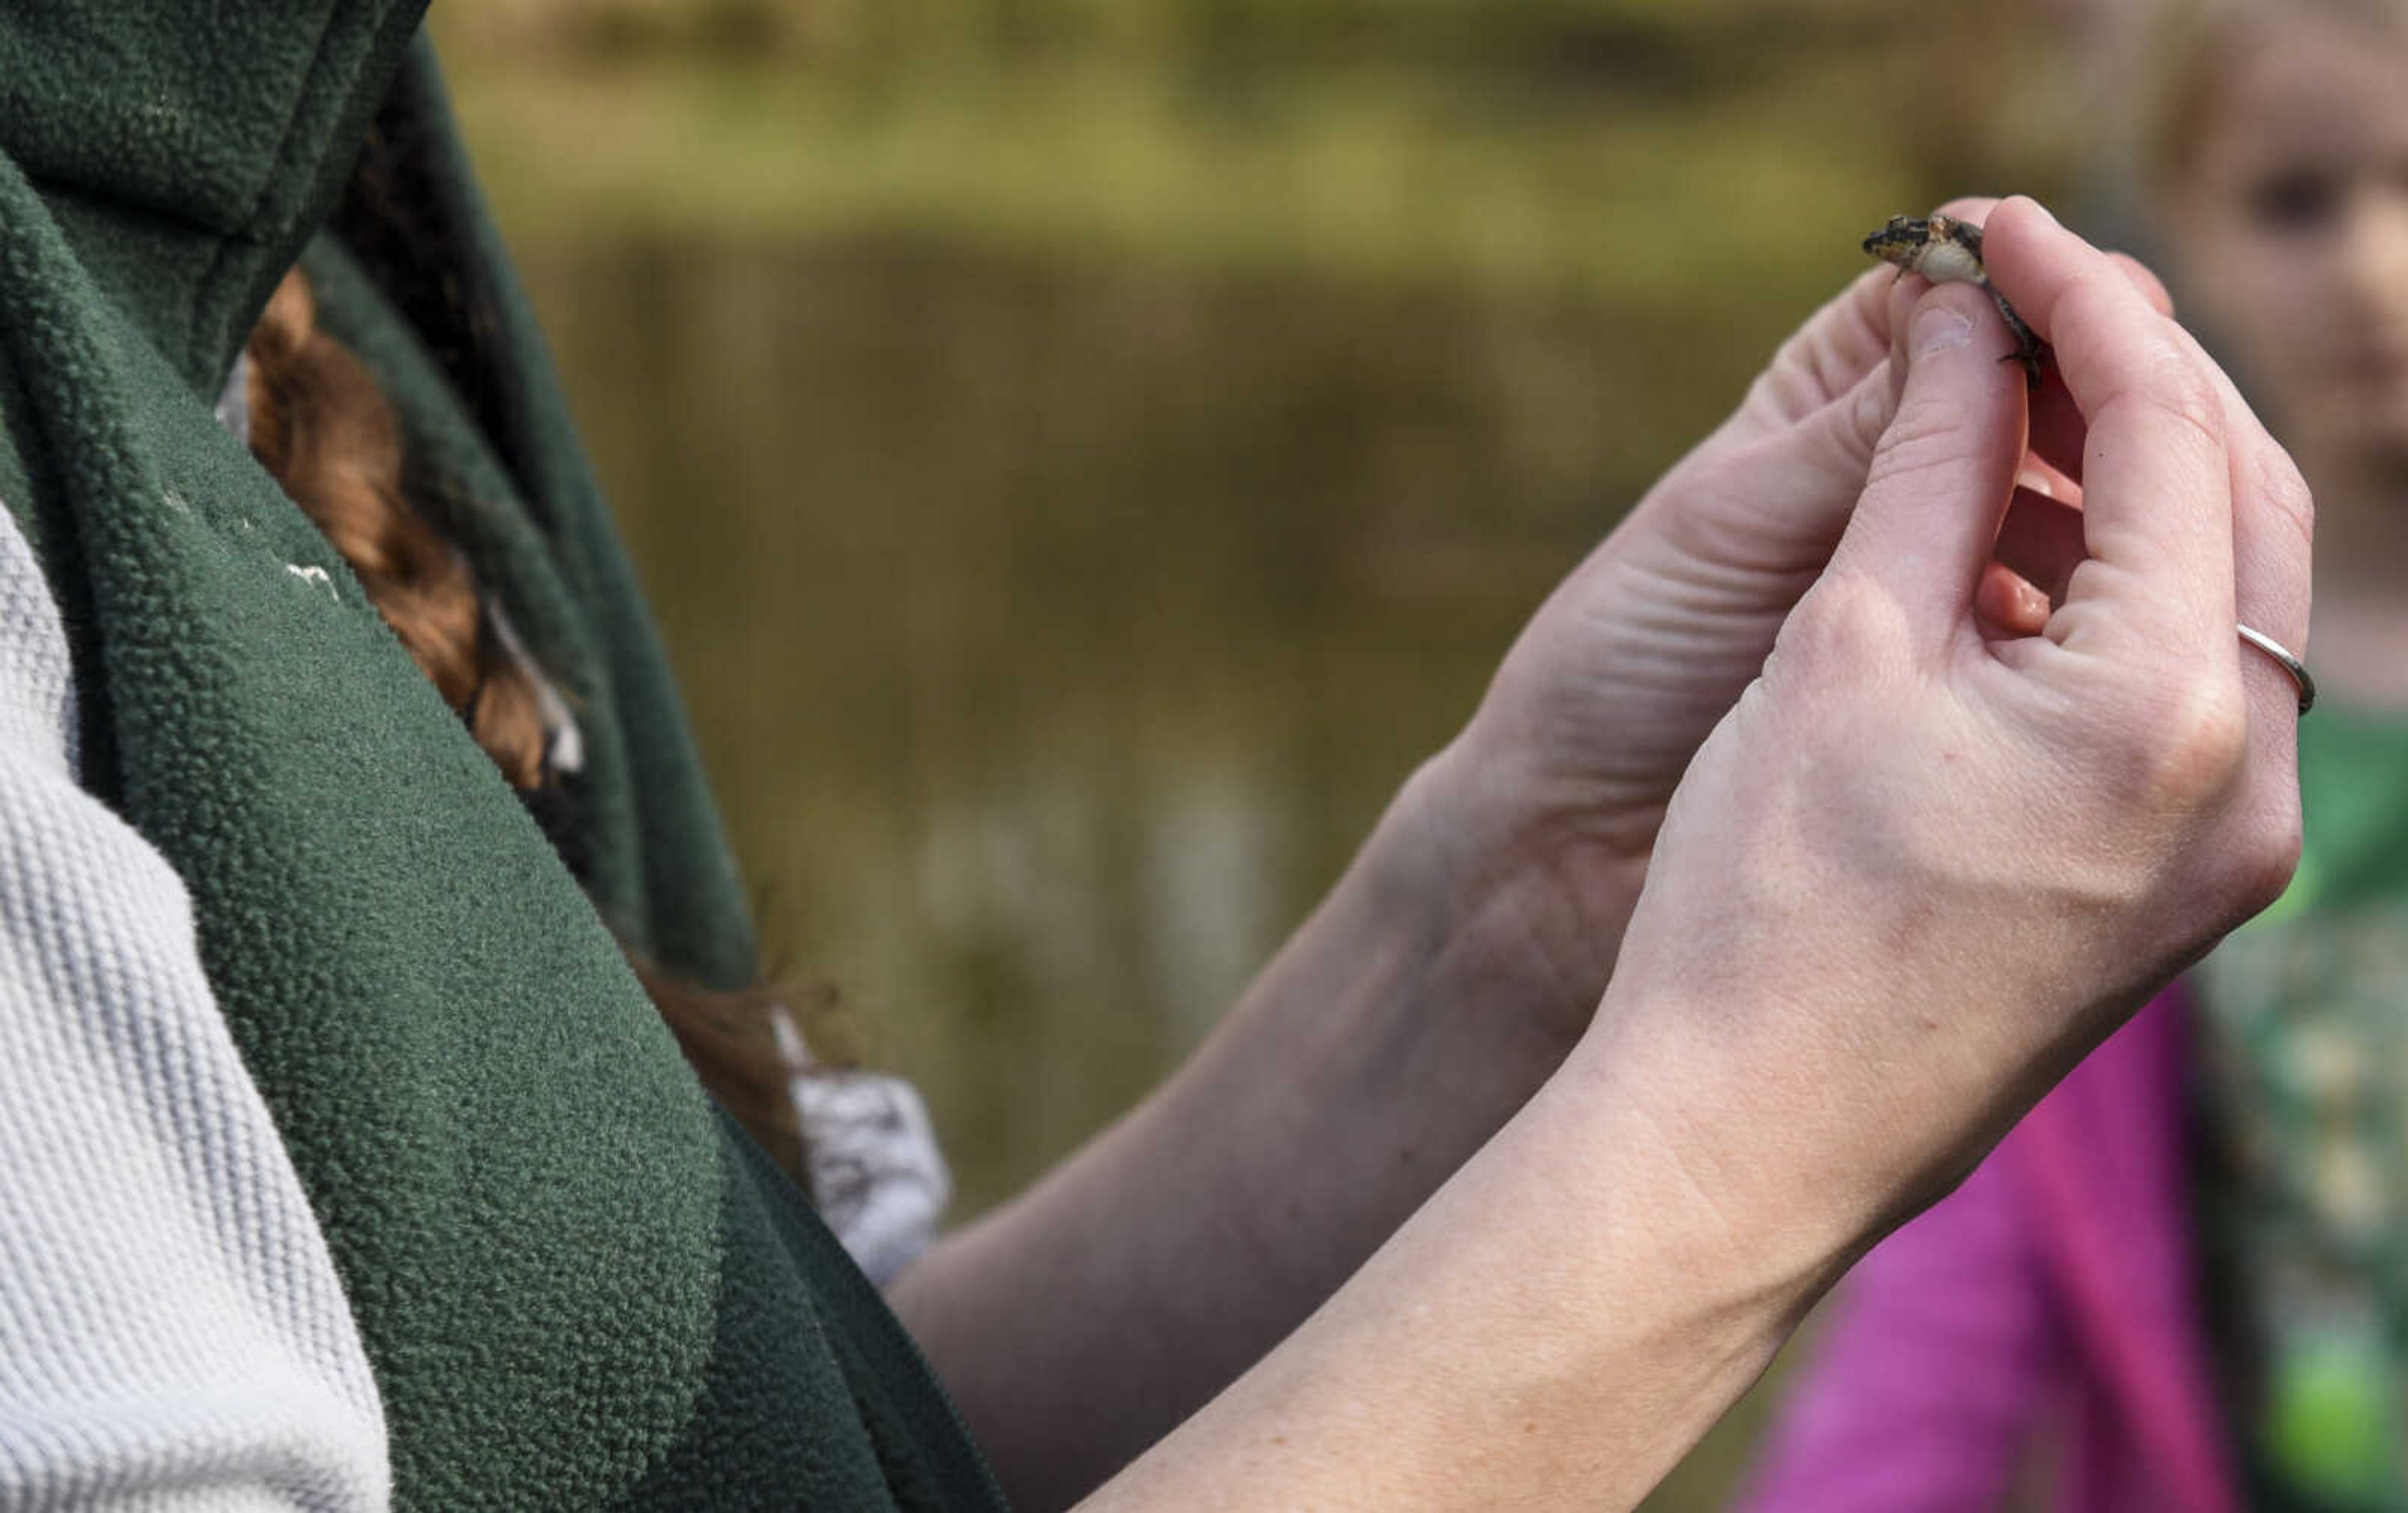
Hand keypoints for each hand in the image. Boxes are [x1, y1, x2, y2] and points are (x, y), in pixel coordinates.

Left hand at [1412, 198, 2166, 1047]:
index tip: (2113, 313)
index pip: (1965, 304)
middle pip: (2051, 402)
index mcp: (1832, 396)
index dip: (2042, 296)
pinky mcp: (1983, 679)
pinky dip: (2096, 624)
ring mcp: (1955, 577)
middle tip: (2164, 440)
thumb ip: (1854, 431)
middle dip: (2107, 408)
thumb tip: (1981, 301)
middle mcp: (1904, 472)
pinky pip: (2074, 629)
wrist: (1583, 827)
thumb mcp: (1733, 522)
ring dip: (2121, 518)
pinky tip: (2111, 648)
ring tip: (2151, 545)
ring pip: (2083, 514)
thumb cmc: (1623, 656)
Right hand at [1588, 198, 2307, 1237]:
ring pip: (2229, 596)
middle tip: (2024, 294)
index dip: (2083, 303)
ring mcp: (2230, 853)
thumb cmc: (1761, 903)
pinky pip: (2192, 692)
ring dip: (2137, 483)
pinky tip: (2021, 554)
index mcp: (2167, 714)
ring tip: (2011, 406)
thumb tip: (1970, 319)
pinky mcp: (2182, 892)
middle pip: (2242, 501)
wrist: (1742, 1136)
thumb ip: (1931, 462)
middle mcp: (2247, 787)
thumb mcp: (1841, 646)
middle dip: (2139, 377)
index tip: (1998, 229)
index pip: (2169, 432)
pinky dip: (2124, 595)